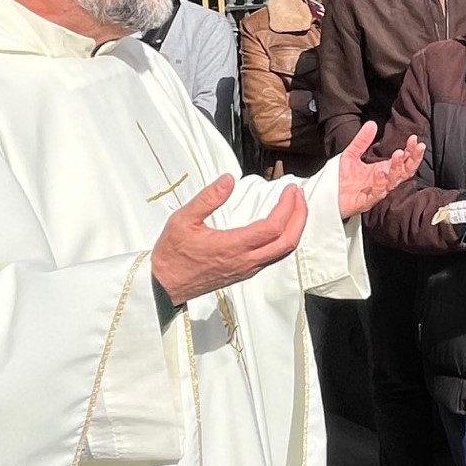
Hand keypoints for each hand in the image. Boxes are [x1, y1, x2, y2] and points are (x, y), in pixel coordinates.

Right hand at [154, 175, 306, 304]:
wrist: (166, 286)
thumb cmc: (172, 254)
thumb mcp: (183, 220)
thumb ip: (208, 199)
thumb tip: (229, 179)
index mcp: (233, 247)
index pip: (273, 227)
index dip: (288, 206)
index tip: (290, 189)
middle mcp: (246, 261)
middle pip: (288, 242)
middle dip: (300, 216)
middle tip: (299, 195)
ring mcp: (248, 269)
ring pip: (284, 252)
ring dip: (295, 228)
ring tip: (295, 207)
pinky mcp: (246, 272)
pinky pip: (274, 257)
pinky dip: (285, 239)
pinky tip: (282, 225)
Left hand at [335, 121, 424, 218]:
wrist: (325, 196)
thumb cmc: (339, 179)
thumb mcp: (350, 154)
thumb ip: (362, 140)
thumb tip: (372, 124)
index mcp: (382, 170)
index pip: (403, 161)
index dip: (411, 151)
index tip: (414, 139)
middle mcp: (382, 181)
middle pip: (405, 172)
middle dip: (413, 159)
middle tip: (417, 146)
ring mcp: (376, 192)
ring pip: (393, 182)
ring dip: (397, 168)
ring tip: (399, 154)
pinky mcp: (366, 201)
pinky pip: (377, 193)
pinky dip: (380, 183)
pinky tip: (381, 172)